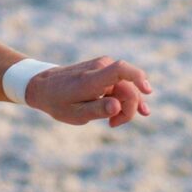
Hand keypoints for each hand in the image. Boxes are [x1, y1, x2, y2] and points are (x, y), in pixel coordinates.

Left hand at [26, 57, 153, 128]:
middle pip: (128, 87)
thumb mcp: (75, 113)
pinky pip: (120, 83)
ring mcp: (102, 66)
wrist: (44, 86)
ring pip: (126, 86)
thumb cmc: (58, 102)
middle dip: (129, 108)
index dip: (138, 78)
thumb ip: (97, 110)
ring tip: (116, 122)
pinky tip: (130, 109)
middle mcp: (100, 68)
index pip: (121, 70)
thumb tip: (117, 107)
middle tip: (113, 125)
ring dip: (128, 104)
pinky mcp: (103, 69)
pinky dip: (124, 97)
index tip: (148, 91)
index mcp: (91, 79)